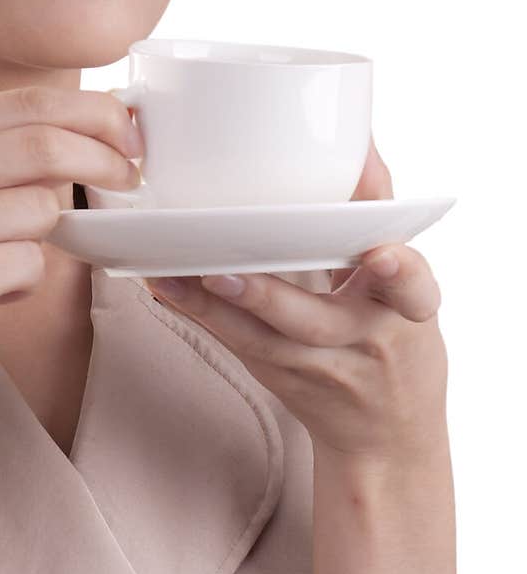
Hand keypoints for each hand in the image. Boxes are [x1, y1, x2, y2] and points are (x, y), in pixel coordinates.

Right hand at [0, 86, 141, 393]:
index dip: (94, 112)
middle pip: (41, 145)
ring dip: (48, 238)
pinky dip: (28, 281)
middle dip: (103, 160)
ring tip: (8, 258)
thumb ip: (10, 149)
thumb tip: (108, 120)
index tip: (130, 134)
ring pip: (41, 208)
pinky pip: (28, 263)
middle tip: (131, 178)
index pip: (26, 102)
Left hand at [144, 134, 448, 462]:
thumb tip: (359, 137)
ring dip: (209, 305)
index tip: (382, 255)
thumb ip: (379, 212)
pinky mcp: (276, 377)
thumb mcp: (409, 283)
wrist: (387, 436)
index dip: (399, 273)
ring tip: (168, 272)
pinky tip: (161, 286)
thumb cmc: (399, 338)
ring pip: (258, 339)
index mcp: (405, 311)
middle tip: (223, 271)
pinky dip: (196, 313)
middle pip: (313, 321)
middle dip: (267, 297)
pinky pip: (232, 344)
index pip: (412, 289)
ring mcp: (314, 367)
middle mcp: (360, 342)